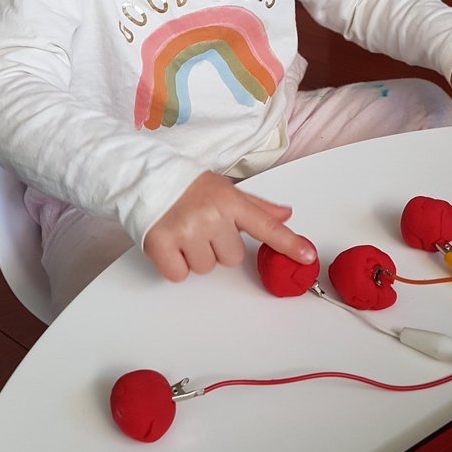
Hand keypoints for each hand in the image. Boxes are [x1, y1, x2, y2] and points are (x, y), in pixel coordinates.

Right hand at [143, 171, 315, 281]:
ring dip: (195, 256)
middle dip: (217, 247)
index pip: (266, 226)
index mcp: (229, 200)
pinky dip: (174, 265)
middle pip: (232, 258)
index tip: (307, 257)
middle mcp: (211, 215)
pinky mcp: (162, 244)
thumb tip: (286, 215)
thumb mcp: (223, 189)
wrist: (144, 177)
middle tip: (201, 227)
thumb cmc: (187, 186)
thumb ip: (255, 206)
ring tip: (183, 232)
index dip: (289, 244)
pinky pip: (180, 274)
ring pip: (207, 268)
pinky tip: (170, 244)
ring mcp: (186, 230)